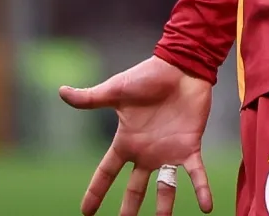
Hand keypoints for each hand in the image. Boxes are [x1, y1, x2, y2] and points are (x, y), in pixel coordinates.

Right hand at [61, 56, 214, 215]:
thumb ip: (90, 98)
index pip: (106, 173)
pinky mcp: (190, 147)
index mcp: (127, 142)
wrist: (180, 67)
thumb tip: (61, 91)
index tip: (86, 213)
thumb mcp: (116, 90)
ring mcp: (168, 153)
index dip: (96, 192)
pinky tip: (207, 207)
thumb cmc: (148, 76)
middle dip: (129, 209)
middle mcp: (146, 153)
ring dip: (165, 207)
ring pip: (165, 188)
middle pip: (135, 188)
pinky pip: (196, 174)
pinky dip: (202, 190)